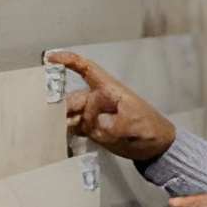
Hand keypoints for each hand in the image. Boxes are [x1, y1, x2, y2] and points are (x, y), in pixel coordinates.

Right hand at [45, 52, 176, 161]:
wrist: (156, 147)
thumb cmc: (150, 128)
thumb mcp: (136, 125)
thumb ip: (114, 125)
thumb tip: (94, 126)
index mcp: (110, 90)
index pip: (87, 70)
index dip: (68, 61)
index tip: (50, 58)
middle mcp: (98, 100)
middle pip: (73, 98)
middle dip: (64, 107)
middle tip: (57, 120)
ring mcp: (94, 115)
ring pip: (70, 114)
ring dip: (63, 121)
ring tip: (59, 131)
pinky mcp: (92, 129)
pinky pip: (74, 126)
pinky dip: (67, 131)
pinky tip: (63, 139)